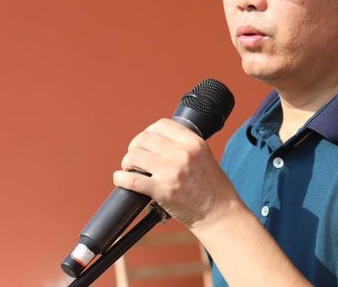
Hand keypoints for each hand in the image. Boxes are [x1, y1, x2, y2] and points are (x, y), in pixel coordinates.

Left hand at [113, 118, 238, 228]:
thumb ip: (183, 145)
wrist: (218, 212)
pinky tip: (120, 179)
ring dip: (127, 162)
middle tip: (134, 158)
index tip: (145, 141)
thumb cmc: (211, 186)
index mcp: (193, 142)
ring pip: (135, 156)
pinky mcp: (163, 191)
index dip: (148, 132)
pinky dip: (121, 179)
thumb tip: (155, 140)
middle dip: (134, 147)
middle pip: (145, 139)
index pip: (161, 125)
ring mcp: (172, 171)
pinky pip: (132, 180)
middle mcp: (183, 153)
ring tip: (130, 169)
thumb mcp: (203, 156)